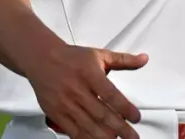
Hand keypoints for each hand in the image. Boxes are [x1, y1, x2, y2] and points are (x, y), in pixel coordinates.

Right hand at [24, 44, 147, 138]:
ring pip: (88, 125)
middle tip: (133, 137)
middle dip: (120, 128)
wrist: (41, 59)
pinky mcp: (56, 113)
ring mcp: (66, 103)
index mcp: (89, 74)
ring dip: (105, 137)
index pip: (110, 94)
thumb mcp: (99, 54)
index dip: (125, 108)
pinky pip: (73, 131)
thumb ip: (123, 60)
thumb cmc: (71, 57)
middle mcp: (77, 90)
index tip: (136, 117)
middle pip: (101, 114)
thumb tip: (144, 59)